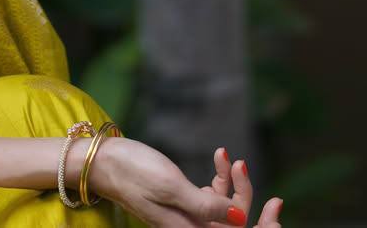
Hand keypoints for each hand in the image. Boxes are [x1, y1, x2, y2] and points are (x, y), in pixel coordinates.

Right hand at [69, 135, 282, 226]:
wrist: (103, 161)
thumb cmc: (133, 171)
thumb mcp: (170, 186)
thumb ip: (205, 205)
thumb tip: (240, 218)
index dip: (262, 227)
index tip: (276, 207)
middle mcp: (191, 227)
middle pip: (234, 224)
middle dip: (249, 202)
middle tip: (252, 172)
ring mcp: (188, 214)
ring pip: (225, 209)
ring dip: (233, 185)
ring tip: (230, 159)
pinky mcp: (182, 199)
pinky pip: (211, 196)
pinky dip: (219, 179)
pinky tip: (218, 157)